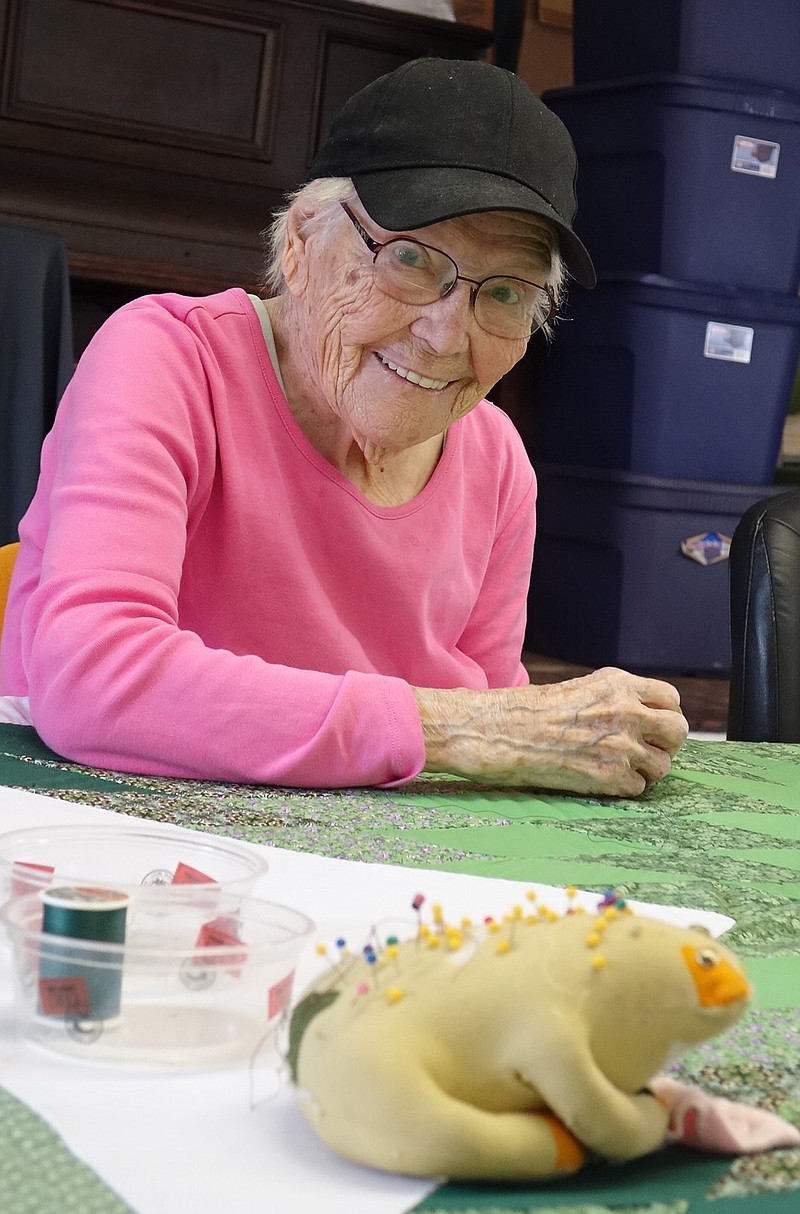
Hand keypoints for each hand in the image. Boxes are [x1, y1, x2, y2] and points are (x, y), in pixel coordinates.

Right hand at [413, 667, 688, 795]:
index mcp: (620, 685)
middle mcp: (627, 713)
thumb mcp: (584, 688)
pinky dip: (624, 786)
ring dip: (646, 768)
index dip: (664, 714)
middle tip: (646, 748)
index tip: (652, 724)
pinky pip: (638, 787)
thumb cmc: (533, 710)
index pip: (671, 700)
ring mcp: (621, 747)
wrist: (502, 733)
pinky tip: (600, 777)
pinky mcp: (609, 777)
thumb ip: (619, 697)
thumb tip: (646, 716)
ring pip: (662, 765)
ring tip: (618, 765)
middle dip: (665, 742)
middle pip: (677, 732)